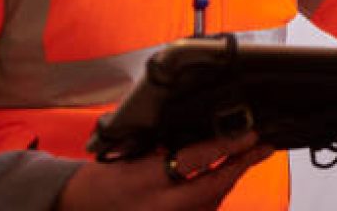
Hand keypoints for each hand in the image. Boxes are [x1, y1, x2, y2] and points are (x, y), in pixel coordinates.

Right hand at [56, 132, 273, 210]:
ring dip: (229, 181)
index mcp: (145, 179)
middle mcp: (158, 206)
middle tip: (263, 147)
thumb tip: (207, 132)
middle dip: (241, 166)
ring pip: (211, 205)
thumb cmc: (102, 177)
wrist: (73, 208)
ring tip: (247, 157)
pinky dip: (213, 198)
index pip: (197, 159)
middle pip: (213, 188)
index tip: (251, 133)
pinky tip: (222, 180)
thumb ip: (168, 146)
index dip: (228, 145)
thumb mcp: (131, 153)